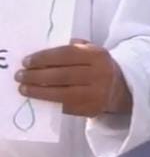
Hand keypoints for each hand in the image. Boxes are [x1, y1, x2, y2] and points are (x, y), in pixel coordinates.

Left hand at [17, 42, 131, 116]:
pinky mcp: (90, 109)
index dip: (44, 58)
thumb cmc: (100, 67)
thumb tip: (48, 53)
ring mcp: (95, 93)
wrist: (121, 89)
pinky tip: (38, 97)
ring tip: (24, 88)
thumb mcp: (93, 52)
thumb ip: (75, 48)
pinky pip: (65, 105)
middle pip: (61, 74)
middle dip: (37, 75)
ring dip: (38, 91)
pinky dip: (49, 101)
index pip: (66, 55)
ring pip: (61, 92)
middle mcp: (99, 74)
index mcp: (98, 56)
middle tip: (20, 75)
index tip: (26, 61)